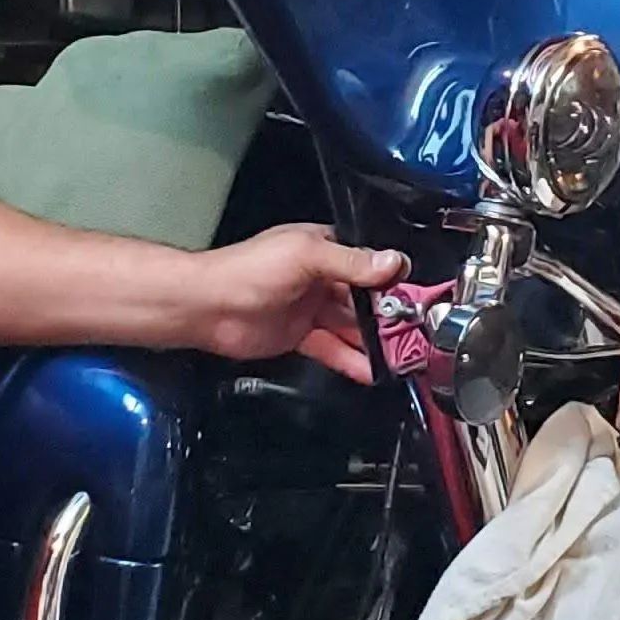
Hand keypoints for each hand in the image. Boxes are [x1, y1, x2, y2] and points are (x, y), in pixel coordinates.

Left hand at [193, 224, 405, 380]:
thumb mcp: (305, 256)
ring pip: (351, 327)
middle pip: (365, 299)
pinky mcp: (299, 336)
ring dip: (373, 343)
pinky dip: (351, 360)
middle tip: (410, 336)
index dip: (392, 283)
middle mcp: (320, 277)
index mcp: (323, 248)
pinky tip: (370, 371)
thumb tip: (392, 262)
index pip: (369, 264)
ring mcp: (310, 308)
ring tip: (398, 359)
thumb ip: (351, 262)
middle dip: (387, 318)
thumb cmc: (246, 270)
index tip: (413, 301)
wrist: (207, 306)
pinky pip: (332, 348)